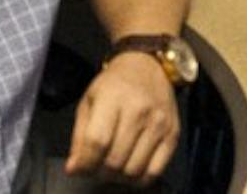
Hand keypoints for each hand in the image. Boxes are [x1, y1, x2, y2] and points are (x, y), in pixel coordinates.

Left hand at [64, 51, 179, 186]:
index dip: (84, 163)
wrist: (147, 66)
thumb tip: (74, 169)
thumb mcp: (89, 101)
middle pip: (115, 160)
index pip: (97, 142)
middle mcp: (139, 110)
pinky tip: (130, 169)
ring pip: (134, 171)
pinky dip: (139, 179)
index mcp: (113, 97)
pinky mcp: (173, 134)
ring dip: (118, 177)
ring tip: (112, 167)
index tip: (78, 167)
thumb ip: (79, 137)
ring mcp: (159, 123)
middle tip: (95, 167)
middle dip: (99, 172)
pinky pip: (155, 171)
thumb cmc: (115, 83)